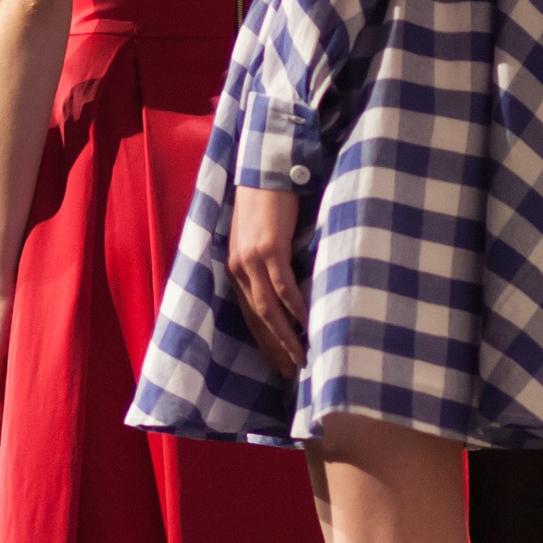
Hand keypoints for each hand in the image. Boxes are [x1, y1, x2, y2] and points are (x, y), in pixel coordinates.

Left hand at [228, 186, 306, 378]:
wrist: (266, 169)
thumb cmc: (268, 202)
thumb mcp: (261, 238)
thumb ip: (268, 263)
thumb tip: (288, 290)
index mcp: (235, 269)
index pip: (248, 316)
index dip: (263, 342)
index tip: (278, 364)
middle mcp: (238, 269)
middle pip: (256, 320)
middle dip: (273, 349)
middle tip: (290, 374)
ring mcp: (251, 259)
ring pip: (268, 309)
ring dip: (285, 336)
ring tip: (300, 358)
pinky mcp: (268, 248)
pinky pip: (282, 286)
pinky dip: (294, 308)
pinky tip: (306, 325)